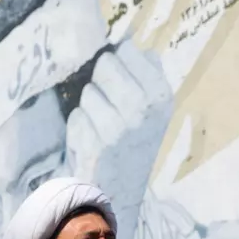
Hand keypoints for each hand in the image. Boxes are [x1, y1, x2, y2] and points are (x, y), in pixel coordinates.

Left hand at [66, 40, 173, 188]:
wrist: (122, 194)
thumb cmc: (132, 147)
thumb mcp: (152, 111)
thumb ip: (147, 75)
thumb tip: (133, 44)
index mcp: (162, 96)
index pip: (127, 50)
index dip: (116, 62)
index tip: (119, 81)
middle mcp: (145, 109)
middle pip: (104, 65)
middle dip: (100, 83)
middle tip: (107, 107)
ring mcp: (120, 127)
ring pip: (87, 92)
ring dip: (88, 110)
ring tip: (100, 130)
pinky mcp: (96, 145)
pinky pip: (76, 117)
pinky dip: (78, 130)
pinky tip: (91, 145)